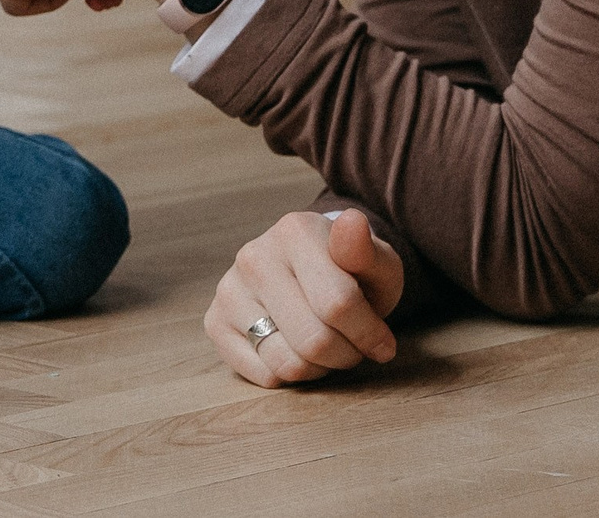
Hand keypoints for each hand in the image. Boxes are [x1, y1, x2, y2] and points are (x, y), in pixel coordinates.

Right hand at [207, 209, 403, 387]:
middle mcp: (254, 256)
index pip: (338, 304)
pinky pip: (264, 376)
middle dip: (346, 355)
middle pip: (313, 341)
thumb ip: (368, 251)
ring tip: (328, 348)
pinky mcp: (215, 323)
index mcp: (295, 231)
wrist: (311, 274)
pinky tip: (298, 349)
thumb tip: (353, 223)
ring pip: (287, 364)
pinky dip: (291, 375)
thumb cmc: (352, 275)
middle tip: (354, 346)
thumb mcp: (376, 264)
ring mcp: (229, 290)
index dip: (369, 334)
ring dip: (320, 369)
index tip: (383, 342)